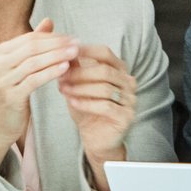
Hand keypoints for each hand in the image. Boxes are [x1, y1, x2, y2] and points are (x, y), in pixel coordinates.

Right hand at [0, 18, 77, 170]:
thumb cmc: (11, 89)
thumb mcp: (18, 65)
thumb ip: (32, 43)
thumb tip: (48, 20)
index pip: (30, 38)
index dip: (53, 36)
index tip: (72, 37)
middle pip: (32, 48)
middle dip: (58, 44)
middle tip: (78, 43)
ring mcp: (1, 81)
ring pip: (33, 62)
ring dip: (57, 56)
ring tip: (75, 53)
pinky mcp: (10, 97)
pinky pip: (33, 80)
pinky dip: (51, 72)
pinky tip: (65, 68)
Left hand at [59, 42, 138, 190]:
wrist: (98, 139)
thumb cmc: (89, 110)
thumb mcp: (80, 88)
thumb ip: (76, 72)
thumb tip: (63, 53)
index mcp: (119, 70)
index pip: (105, 53)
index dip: (86, 51)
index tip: (66, 53)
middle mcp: (128, 82)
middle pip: (105, 70)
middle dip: (80, 73)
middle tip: (60, 76)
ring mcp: (130, 99)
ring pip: (106, 88)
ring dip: (81, 88)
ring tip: (63, 89)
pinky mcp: (127, 116)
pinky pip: (106, 106)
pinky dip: (87, 103)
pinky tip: (72, 102)